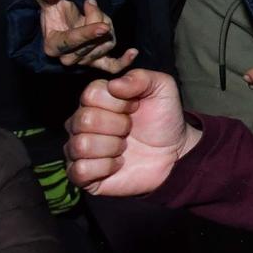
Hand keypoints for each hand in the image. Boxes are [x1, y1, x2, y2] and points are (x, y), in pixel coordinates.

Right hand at [36, 0, 136, 72]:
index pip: (72, 41)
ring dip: (108, 25)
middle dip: (97, 18)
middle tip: (91, 3)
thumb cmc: (54, 12)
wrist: (63, 24)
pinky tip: (133, 52)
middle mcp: (68, 58)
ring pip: (106, 43)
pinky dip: (123, 61)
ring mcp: (84, 61)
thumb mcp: (48, 0)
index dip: (88, 33)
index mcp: (53, 46)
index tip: (103, 27)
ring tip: (97, 13)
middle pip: (93, 40)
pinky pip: (112, 66)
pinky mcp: (98, 62)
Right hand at [65, 70, 198, 196]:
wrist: (174, 153)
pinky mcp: (82, 174)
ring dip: (112, 147)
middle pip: (85, 120)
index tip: (135, 107)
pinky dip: (105, 167)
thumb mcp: (162, 89)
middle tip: (130, 130)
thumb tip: (114, 85)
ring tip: (124, 147)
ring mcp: (78, 148)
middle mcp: (81, 122)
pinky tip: (118, 163)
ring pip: (81, 145)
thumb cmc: (163, 119)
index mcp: (95, 100)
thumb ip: (141, 78)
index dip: (119, 102)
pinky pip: (80, 170)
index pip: (91, 94)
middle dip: (118, 125)